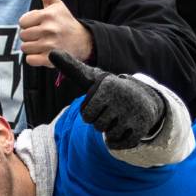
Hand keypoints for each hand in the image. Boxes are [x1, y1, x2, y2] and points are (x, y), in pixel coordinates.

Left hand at [19, 0, 92, 66]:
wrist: (83, 42)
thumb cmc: (65, 21)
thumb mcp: (56, 4)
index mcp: (48, 15)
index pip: (22, 22)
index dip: (28, 24)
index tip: (39, 24)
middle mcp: (50, 29)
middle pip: (23, 35)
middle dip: (30, 36)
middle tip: (42, 35)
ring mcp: (51, 45)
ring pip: (25, 48)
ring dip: (32, 47)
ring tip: (44, 44)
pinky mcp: (51, 59)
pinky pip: (30, 60)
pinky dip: (35, 59)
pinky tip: (44, 54)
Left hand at [51, 51, 168, 148]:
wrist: (143, 98)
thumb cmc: (109, 90)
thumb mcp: (91, 78)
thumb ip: (71, 68)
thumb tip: (52, 52)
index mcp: (108, 87)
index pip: (87, 115)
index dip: (91, 112)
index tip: (100, 103)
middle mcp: (123, 98)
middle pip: (98, 125)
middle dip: (101, 121)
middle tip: (110, 111)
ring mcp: (134, 113)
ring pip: (109, 134)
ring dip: (110, 130)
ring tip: (118, 117)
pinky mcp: (142, 127)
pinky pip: (121, 143)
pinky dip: (119, 140)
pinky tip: (125, 127)